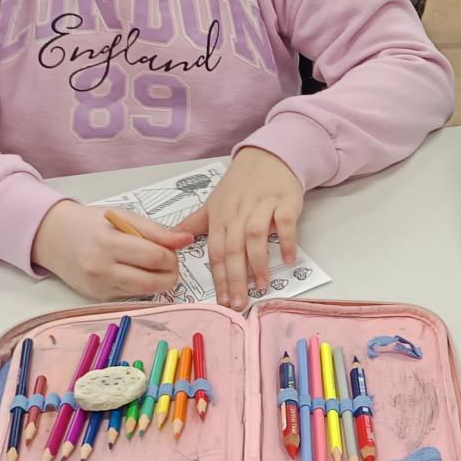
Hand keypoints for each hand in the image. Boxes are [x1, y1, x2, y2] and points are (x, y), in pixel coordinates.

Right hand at [31, 201, 190, 300]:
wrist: (54, 237)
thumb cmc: (90, 224)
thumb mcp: (123, 216)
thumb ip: (156, 230)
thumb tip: (186, 239)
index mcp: (109, 243)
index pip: (154, 257)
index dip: (172, 256)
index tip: (173, 250)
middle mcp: (101, 268)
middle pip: (152, 281)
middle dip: (170, 273)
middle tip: (169, 262)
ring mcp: (99, 286)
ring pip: (144, 291)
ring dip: (158, 281)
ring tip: (154, 265)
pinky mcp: (98, 297)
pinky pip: (130, 295)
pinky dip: (141, 285)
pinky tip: (136, 272)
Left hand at [175, 146, 303, 305]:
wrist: (268, 156)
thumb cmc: (240, 184)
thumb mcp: (214, 202)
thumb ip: (195, 224)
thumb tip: (171, 241)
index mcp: (220, 216)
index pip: (216, 251)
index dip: (218, 277)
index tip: (221, 301)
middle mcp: (238, 213)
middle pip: (233, 249)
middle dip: (235, 279)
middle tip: (239, 304)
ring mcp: (262, 206)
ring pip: (255, 238)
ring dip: (258, 264)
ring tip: (261, 287)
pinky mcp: (284, 201)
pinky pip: (285, 223)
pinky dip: (287, 241)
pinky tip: (289, 259)